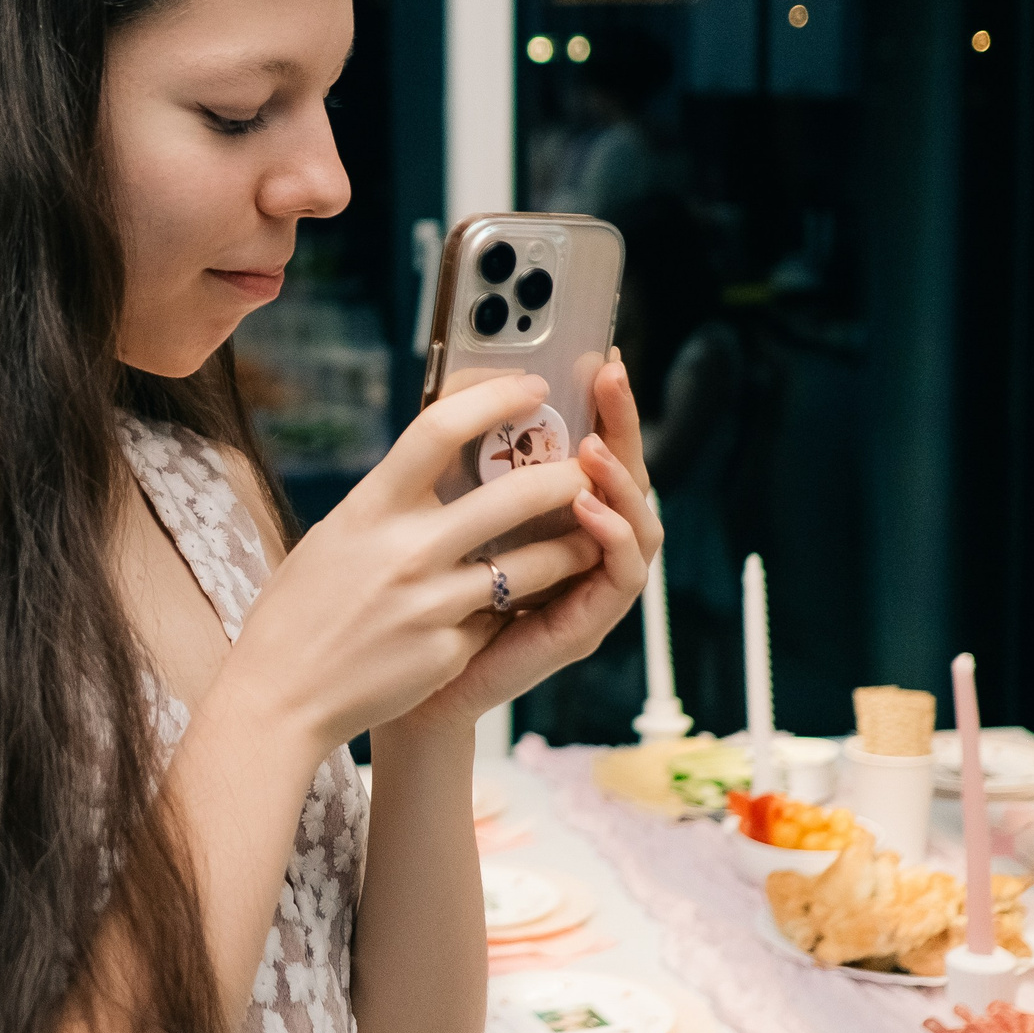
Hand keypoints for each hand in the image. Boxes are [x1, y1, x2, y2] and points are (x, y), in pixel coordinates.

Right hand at [225, 373, 604, 756]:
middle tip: (585, 471)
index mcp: (369, 508)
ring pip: (533, 564)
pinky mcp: (449, 650)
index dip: (495, 397)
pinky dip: (510, 610)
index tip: (531, 388)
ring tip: (585, 539)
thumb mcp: (336, 537)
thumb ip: (388, 503)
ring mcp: (431, 603)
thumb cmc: (301, 609)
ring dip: (570, 548)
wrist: (279, 696)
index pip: (439, 429)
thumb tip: (440, 463)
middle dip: (564, 479)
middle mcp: (405, 549)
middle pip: (513, 495)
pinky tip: (513, 611)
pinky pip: (500, 618)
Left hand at [394, 355, 662, 737]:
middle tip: (609, 377)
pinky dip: (613, 540)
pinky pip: (622, 579)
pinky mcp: (582, 626)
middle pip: (627, 478)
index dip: (600, 405)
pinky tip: (590, 510)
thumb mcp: (441, 512)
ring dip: (622, 481)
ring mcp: (588, 587)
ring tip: (595, 449)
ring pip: (640, 525)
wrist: (393, 678)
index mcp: (552, 515)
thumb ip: (466, 463)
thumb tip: (463, 386)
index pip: (592, 451)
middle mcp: (582, 547)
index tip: (596, 354)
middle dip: (623, 423)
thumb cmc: (414, 592)